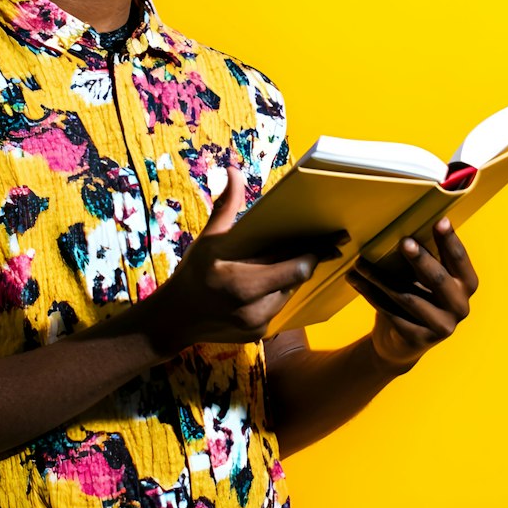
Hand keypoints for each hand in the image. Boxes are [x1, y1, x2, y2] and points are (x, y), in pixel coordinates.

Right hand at [142, 165, 345, 352]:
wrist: (173, 320)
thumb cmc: (191, 274)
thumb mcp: (207, 241)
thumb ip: (226, 208)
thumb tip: (234, 171)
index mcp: (243, 283)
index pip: (295, 269)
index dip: (315, 254)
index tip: (334, 241)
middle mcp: (255, 309)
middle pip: (295, 281)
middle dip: (305, 262)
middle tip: (323, 246)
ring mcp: (258, 326)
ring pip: (288, 295)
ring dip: (290, 278)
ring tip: (288, 262)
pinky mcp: (258, 336)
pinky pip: (277, 309)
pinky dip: (276, 293)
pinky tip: (268, 283)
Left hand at [345, 217, 477, 369]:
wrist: (401, 343)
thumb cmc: (416, 297)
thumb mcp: (424, 279)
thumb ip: (423, 259)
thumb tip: (402, 225)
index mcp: (466, 285)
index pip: (459, 260)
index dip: (451, 241)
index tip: (441, 221)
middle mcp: (460, 307)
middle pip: (438, 279)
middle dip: (420, 259)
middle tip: (403, 242)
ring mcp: (441, 326)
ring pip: (407, 297)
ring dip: (380, 277)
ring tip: (360, 262)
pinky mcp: (418, 339)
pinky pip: (391, 312)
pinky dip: (370, 294)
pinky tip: (355, 281)